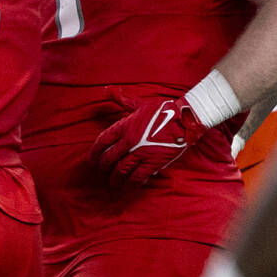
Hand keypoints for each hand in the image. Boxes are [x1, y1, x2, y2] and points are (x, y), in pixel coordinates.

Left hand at [90, 95, 208, 186]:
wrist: (186, 118)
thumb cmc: (163, 109)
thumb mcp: (141, 104)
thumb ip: (123, 101)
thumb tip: (109, 90)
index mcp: (125, 126)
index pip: (102, 141)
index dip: (94, 152)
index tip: (90, 159)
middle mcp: (130, 141)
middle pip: (109, 158)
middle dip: (103, 167)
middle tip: (101, 172)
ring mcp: (141, 153)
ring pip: (121, 170)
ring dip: (115, 178)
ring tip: (113, 183)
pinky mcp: (153, 162)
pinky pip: (138, 176)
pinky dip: (131, 183)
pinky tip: (128, 187)